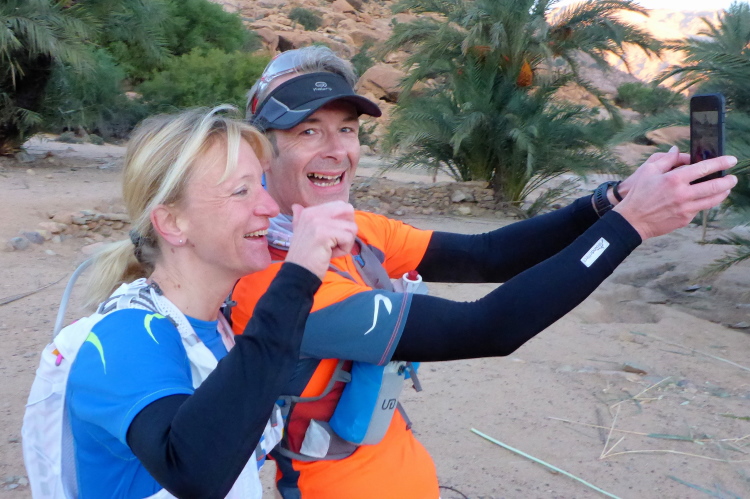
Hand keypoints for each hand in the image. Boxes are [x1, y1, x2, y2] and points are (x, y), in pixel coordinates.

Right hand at [285, 201, 356, 278]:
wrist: (298, 273)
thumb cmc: (304, 256)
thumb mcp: (300, 233)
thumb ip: (300, 218)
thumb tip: (296, 206)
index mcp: (309, 211)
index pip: (340, 206)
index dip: (343, 222)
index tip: (330, 237)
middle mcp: (313, 213)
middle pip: (348, 211)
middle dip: (348, 229)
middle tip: (335, 242)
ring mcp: (318, 222)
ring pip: (351, 227)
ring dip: (345, 243)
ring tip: (330, 250)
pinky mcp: (324, 234)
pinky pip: (348, 238)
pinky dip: (343, 250)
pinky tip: (330, 254)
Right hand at [613, 147, 737, 239]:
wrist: (632, 220)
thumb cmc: (638, 194)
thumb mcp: (647, 171)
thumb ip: (665, 160)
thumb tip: (676, 150)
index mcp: (674, 179)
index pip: (705, 168)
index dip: (721, 163)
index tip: (731, 160)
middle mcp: (683, 194)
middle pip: (715, 186)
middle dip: (728, 181)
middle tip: (733, 178)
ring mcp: (685, 208)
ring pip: (712, 200)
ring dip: (722, 193)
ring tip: (726, 189)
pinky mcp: (685, 219)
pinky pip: (699, 209)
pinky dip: (704, 203)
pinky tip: (705, 199)